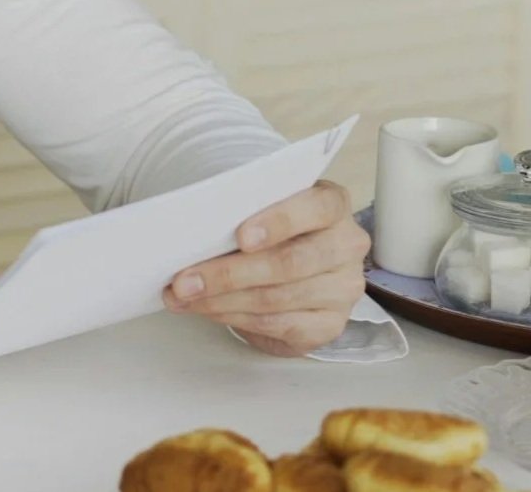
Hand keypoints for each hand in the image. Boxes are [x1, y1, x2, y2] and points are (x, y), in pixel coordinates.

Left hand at [163, 181, 369, 356]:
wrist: (299, 278)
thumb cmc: (276, 234)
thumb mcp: (266, 212)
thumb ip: (244, 215)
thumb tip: (192, 233)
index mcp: (333, 205)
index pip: (317, 207)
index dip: (279, 221)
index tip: (240, 236)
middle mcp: (347, 245)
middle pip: (290, 262)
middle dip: (229, 273)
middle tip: (185, 279)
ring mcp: (342, 289)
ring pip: (276, 297)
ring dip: (222, 299)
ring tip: (184, 296)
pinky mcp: (330, 325)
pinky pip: (277, 324)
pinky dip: (234, 317)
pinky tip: (208, 310)